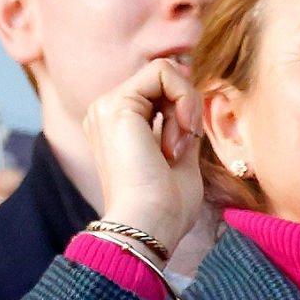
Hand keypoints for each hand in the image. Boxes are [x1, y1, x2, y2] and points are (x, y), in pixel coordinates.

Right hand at [84, 58, 204, 255]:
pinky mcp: (118, 103)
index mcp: (118, 127)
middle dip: (186, 108)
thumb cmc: (166, 208)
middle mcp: (107, 113)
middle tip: (185, 146)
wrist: (147, 227)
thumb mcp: (181, 159)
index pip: (159, 92)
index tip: (188, 145)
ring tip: (177, 147)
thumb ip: (182, 125)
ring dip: (185, 107)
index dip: (184, 109)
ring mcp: (107, 106)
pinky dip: (184, 99)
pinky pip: (163, 72)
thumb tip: (192, 94)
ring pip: (163, 72)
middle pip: (161, 79)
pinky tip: (180, 134)